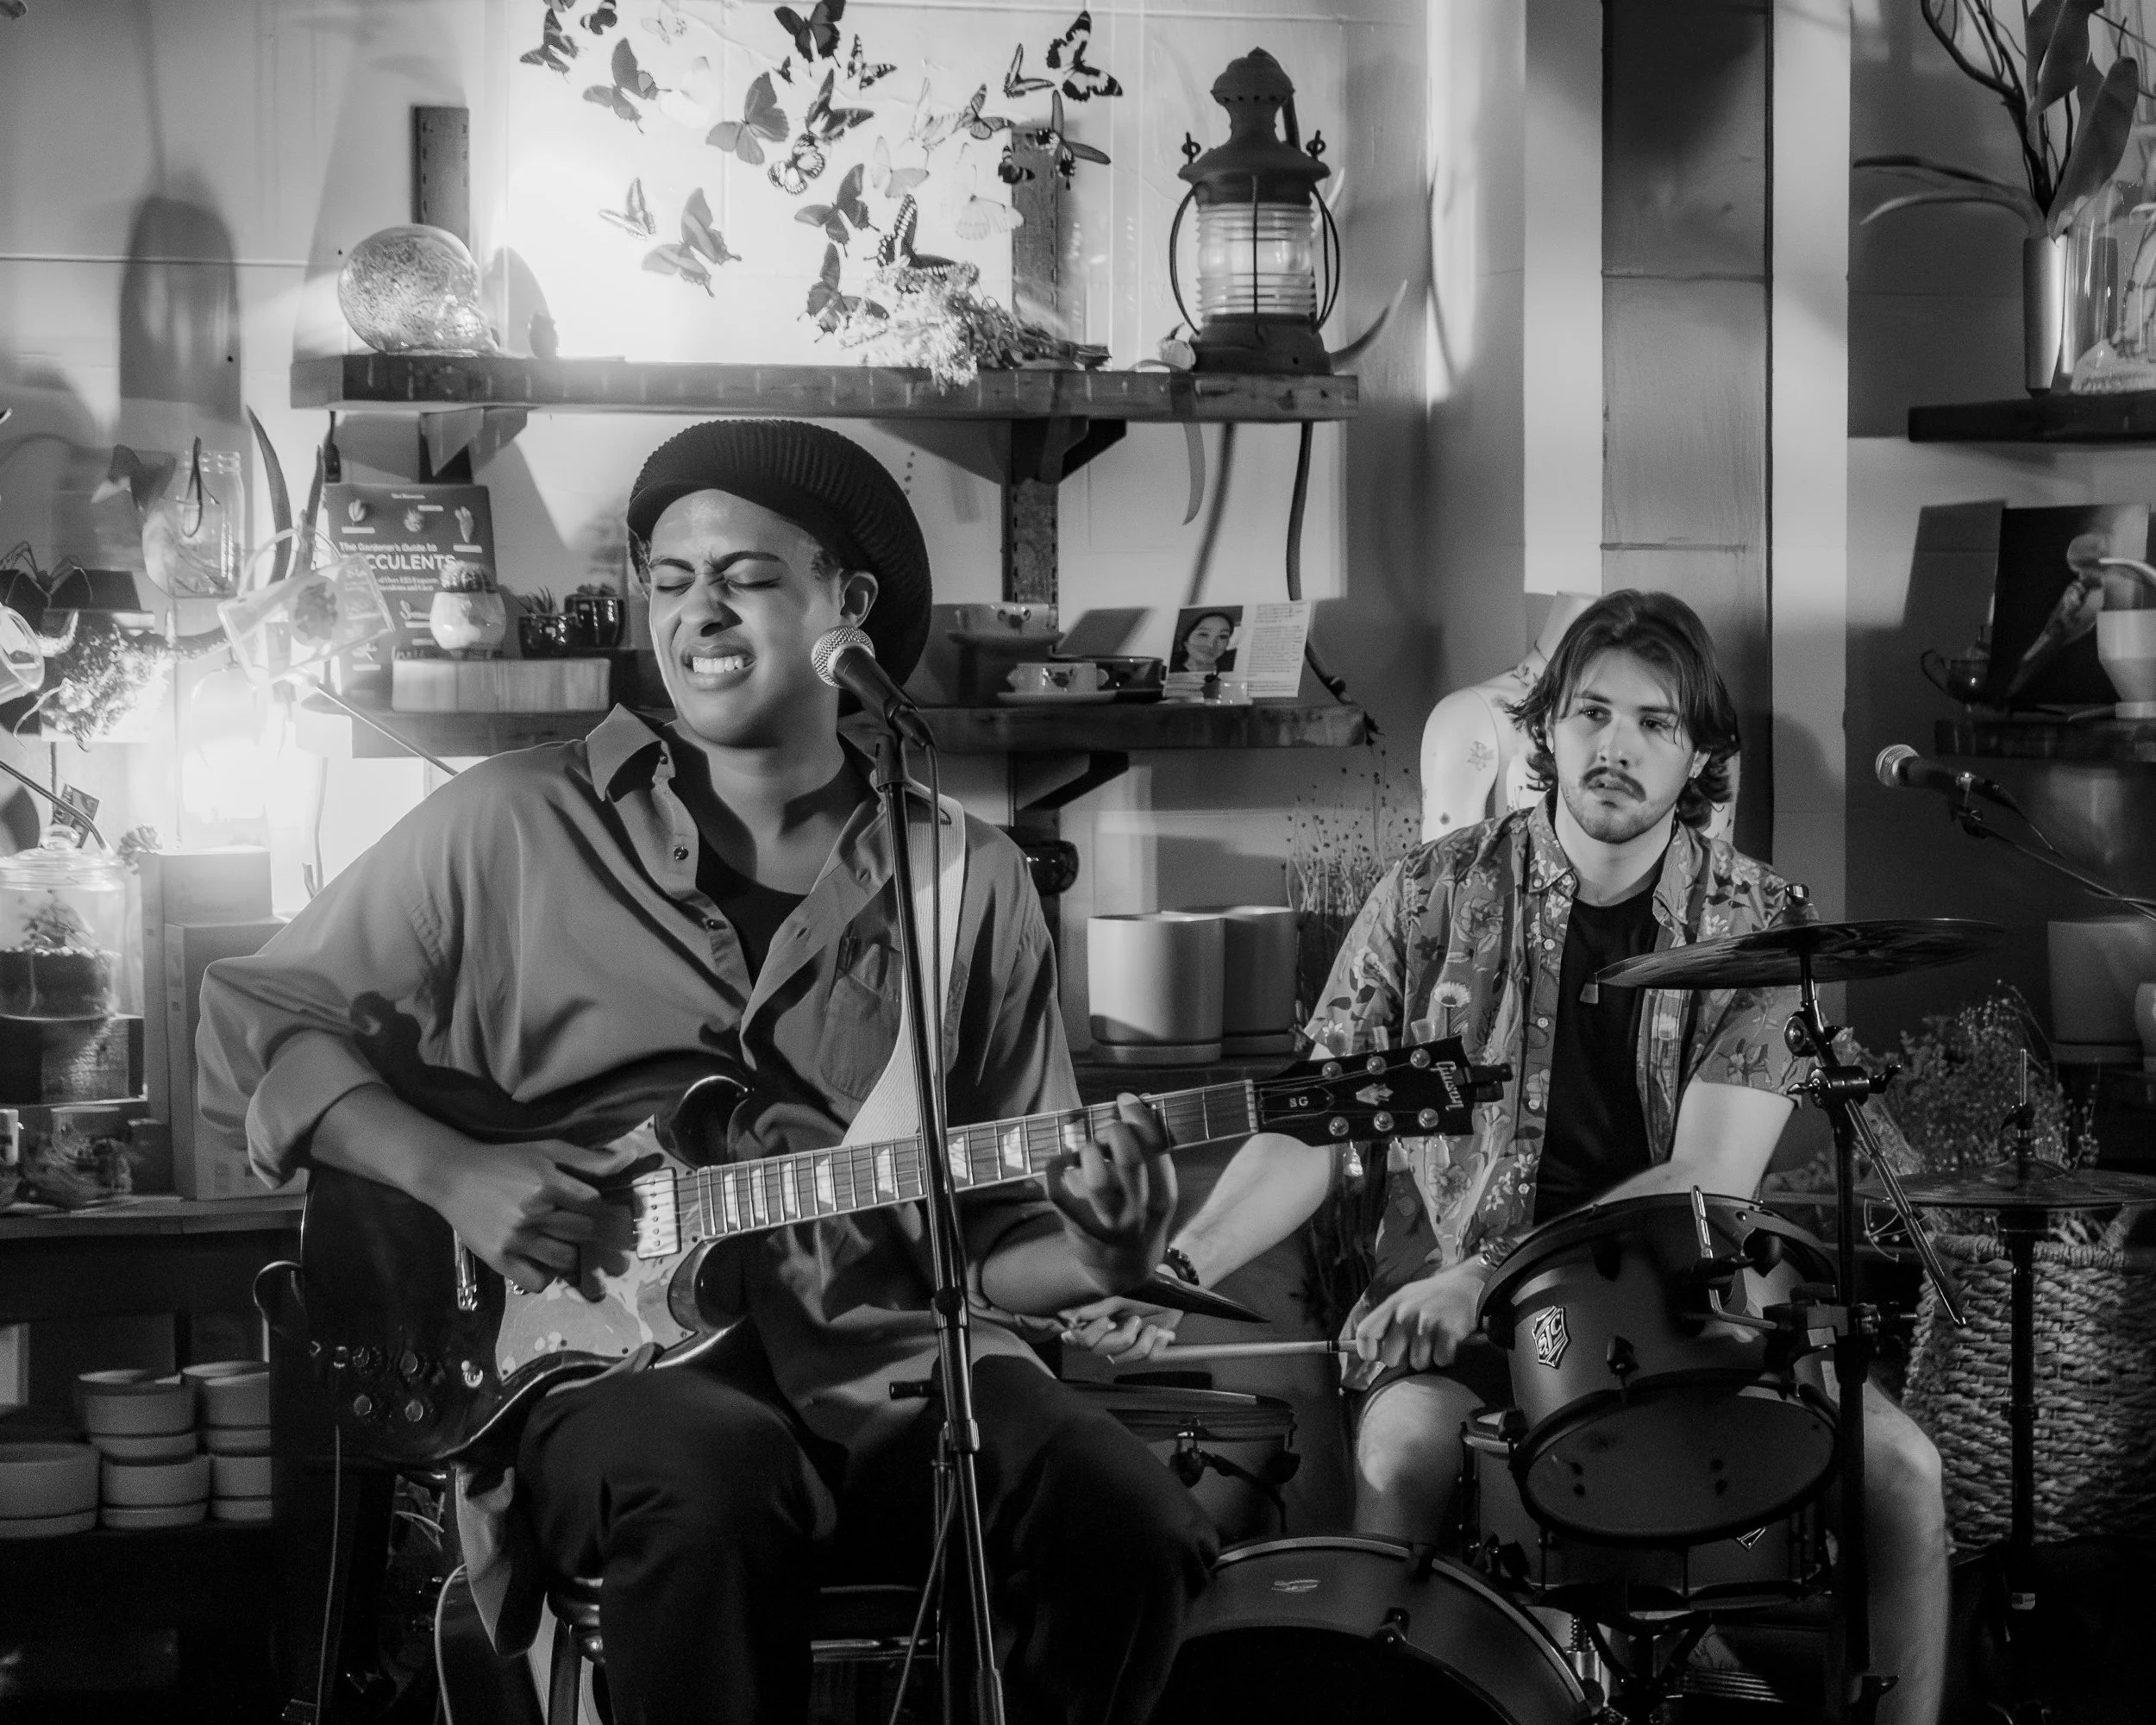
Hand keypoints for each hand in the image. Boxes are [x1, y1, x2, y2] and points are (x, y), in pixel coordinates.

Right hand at [429, 1138, 633, 1296]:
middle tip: (568, 1222)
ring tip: (556, 1240)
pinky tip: (540, 1259)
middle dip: (582, 1227)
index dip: (592, 1204)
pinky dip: (545, 1275)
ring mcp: (516, 1239)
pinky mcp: (500, 1259)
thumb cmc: (505, 1161)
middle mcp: (534, 1212)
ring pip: (566, 1259)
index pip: (594, 1203)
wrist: (454, 1176)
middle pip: (584, 1231)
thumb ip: (588, 1159)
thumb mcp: (547, 1150)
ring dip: (568, 1252)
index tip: (581, 1202)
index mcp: (547, 1183)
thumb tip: (629, 1158)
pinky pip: (538, 1282)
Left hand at [1042, 1095, 1175, 1296]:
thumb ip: (1151, 1152)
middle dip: (1116, 1132)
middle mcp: (1135, 1214)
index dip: (1141, 1119)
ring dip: (1088, 1152)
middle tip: (1108, 1126)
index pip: (1158, 1153)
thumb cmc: (1139, 1218)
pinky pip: (1058, 1187)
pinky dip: (1057, 1165)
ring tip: (1088, 1151)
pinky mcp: (1074, 1226)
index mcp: (1161, 1201)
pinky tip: (1064, 1161)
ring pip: (1094, 1178)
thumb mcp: (1157, 1193)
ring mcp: (1104, 1223)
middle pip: (1129, 1163)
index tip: (1126, 1099)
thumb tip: (1141, 1099)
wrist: (1118, 1272)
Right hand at [1058, 1294, 1182, 1362]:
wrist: (1170, 1296)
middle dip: (1121, 1338)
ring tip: (1151, 1327)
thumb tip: (1077, 1317)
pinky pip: (1148, 1358)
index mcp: (1099, 1326)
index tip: (1109, 1320)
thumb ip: (1101, 1307)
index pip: (1082, 1340)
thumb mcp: (1122, 1297)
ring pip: (1123, 1359)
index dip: (1093, 1334)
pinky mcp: (1148, 1353)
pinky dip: (1157, 1344)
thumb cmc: (1142, 1295)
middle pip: (1100, 1352)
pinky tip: (1161, 1334)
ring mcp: (1127, 1349)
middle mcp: (1108, 1341)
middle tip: (1136, 1320)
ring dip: (1140, 1341)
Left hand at [1353, 1257, 1490, 1371]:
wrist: (1469, 1285)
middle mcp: (1405, 1312)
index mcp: (1393, 1303)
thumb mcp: (1406, 1299)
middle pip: (1390, 1357)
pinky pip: (1440, 1361)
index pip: (1365, 1333)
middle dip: (1403, 1359)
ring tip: (1436, 1340)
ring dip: (1428, 1358)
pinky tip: (1449, 1341)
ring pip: (1417, 1363)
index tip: (1375, 1357)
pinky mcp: (1447, 1330)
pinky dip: (1446, 1357)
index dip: (1367, 1351)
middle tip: (1417, 1348)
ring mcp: (1426, 1321)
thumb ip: (1387, 1321)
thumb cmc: (1434, 1297)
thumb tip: (1371, 1353)